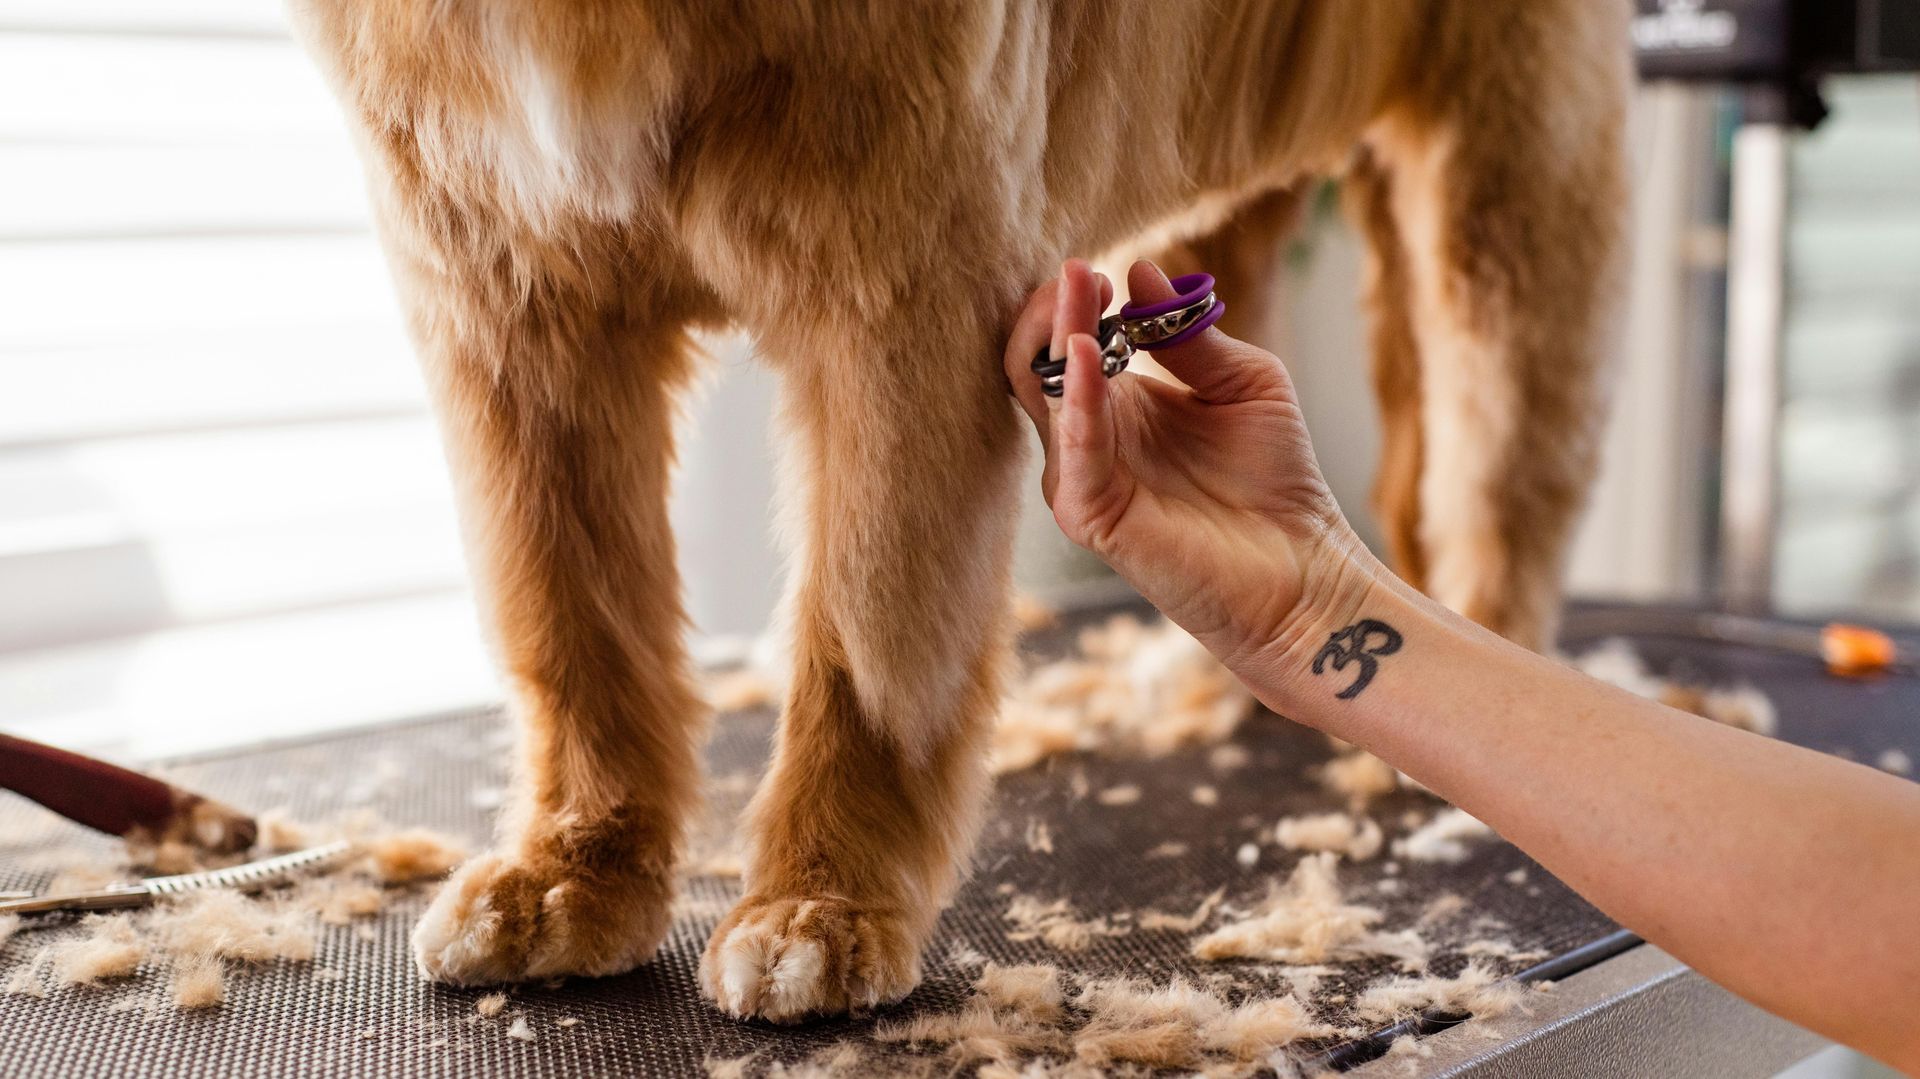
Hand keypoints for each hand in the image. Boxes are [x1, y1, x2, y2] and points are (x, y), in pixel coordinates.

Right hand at [1005, 259, 1370, 665]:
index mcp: (1119, 407)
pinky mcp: (1092, 517)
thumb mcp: (1245, 382)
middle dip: (1053, 311)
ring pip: (1047, 397)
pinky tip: (1089, 354)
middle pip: (1040, 363)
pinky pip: (1071, 452)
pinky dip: (1078, 401)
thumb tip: (1141, 270)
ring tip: (1083, 289)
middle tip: (1078, 269)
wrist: (1305, 570)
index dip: (1076, 303)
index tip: (1102, 268)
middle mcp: (1090, 441)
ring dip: (1061, 337)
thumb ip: (1191, 336)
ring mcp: (1084, 479)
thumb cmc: (1277, 483)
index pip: (1069, 343)